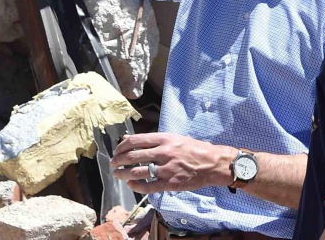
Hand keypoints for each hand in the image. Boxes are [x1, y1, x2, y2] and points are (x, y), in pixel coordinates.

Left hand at [110, 133, 235, 193]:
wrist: (211, 163)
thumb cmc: (192, 148)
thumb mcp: (173, 138)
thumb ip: (153, 140)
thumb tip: (130, 141)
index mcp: (164, 138)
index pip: (135, 141)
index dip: (121, 147)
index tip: (116, 151)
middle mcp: (163, 152)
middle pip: (133, 157)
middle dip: (118, 161)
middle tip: (113, 164)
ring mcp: (166, 169)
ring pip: (137, 172)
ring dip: (124, 174)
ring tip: (118, 175)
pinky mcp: (170, 183)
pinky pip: (148, 186)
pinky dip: (136, 186)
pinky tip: (131, 185)